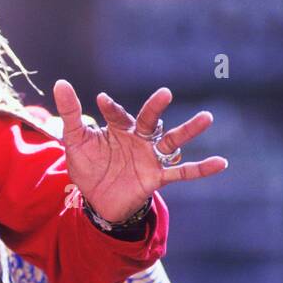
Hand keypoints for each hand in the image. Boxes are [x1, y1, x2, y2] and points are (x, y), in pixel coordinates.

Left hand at [53, 81, 226, 223]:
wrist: (96, 200)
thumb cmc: (89, 166)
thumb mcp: (75, 140)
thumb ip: (71, 113)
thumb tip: (61, 83)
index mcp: (119, 128)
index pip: (117, 114)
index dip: (111, 108)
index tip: (102, 101)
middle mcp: (138, 139)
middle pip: (151, 120)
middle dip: (156, 107)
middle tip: (165, 93)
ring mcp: (150, 158)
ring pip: (172, 141)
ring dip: (189, 130)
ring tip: (207, 117)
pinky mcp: (157, 178)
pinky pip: (182, 172)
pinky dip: (201, 169)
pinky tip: (221, 162)